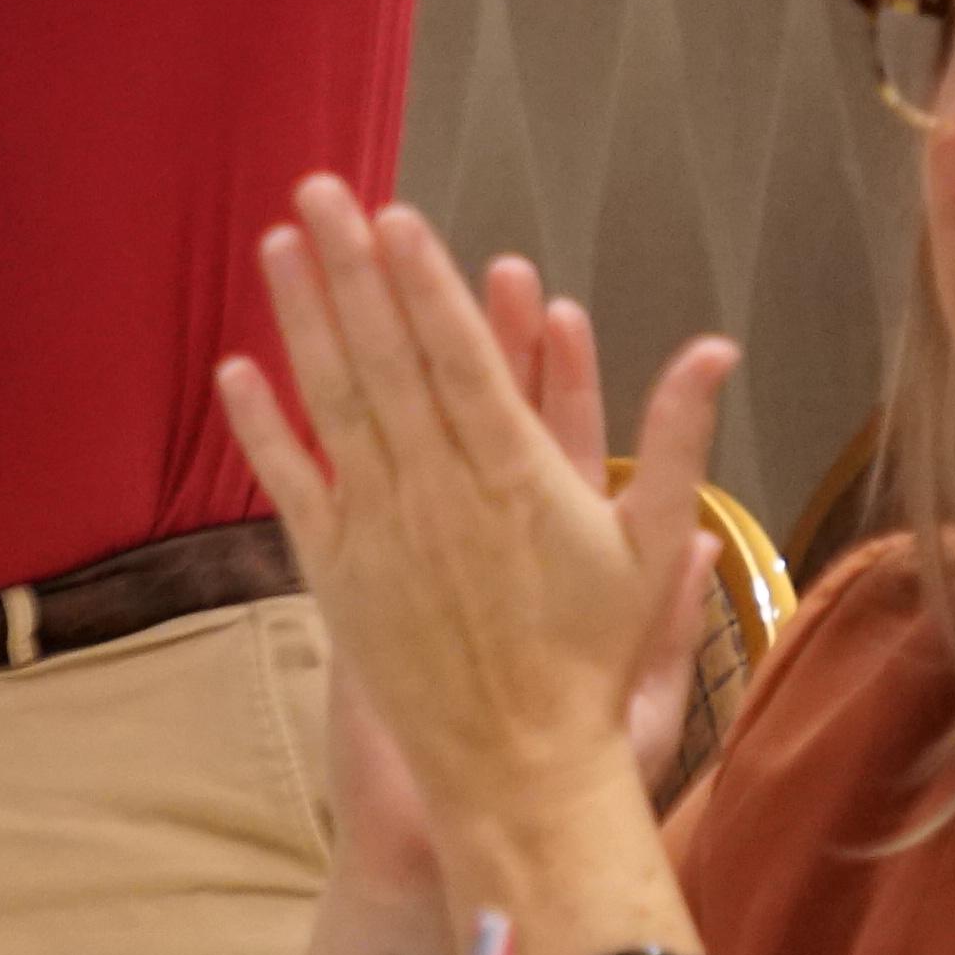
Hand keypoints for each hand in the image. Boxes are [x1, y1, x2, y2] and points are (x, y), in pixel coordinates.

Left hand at [219, 180, 715, 880]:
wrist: (517, 765)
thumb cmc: (590, 656)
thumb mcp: (652, 547)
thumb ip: (677, 440)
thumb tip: (717, 347)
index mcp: (515, 477)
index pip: (460, 357)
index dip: (425, 283)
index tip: (398, 217)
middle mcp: (438, 493)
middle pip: (387, 358)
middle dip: (352, 268)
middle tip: (322, 189)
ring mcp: (379, 530)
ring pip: (335, 404)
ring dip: (304, 320)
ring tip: (279, 243)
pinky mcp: (336, 571)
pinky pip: (291, 485)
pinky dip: (261, 427)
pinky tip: (236, 367)